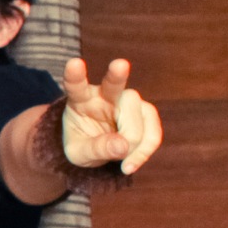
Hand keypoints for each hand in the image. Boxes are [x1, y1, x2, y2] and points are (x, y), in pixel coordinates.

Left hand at [59, 57, 163, 175]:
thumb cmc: (82, 145)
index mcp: (80, 101)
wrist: (95, 148)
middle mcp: (104, 95)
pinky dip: (145, 149)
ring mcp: (126, 102)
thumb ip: (96, 148)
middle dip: (117, 75)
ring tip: (123, 164)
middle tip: (119, 65)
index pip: (76, 86)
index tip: (74, 62)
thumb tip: (123, 147)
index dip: (75, 75)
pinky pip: (153, 130)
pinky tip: (130, 164)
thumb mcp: (79, 153)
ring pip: (140, 113)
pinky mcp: (143, 113)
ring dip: (135, 142)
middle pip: (115, 86)